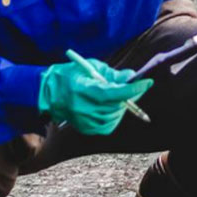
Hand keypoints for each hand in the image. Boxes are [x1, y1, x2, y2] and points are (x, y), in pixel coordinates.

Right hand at [38, 58, 153, 134]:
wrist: (48, 92)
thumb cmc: (71, 75)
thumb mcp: (91, 67)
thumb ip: (112, 73)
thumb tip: (131, 77)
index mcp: (83, 89)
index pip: (113, 93)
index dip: (132, 89)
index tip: (147, 82)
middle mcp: (83, 108)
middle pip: (116, 105)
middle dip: (130, 96)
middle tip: (136, 87)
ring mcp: (83, 120)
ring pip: (114, 116)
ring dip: (121, 106)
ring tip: (116, 96)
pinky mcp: (85, 128)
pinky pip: (108, 125)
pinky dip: (114, 116)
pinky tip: (109, 107)